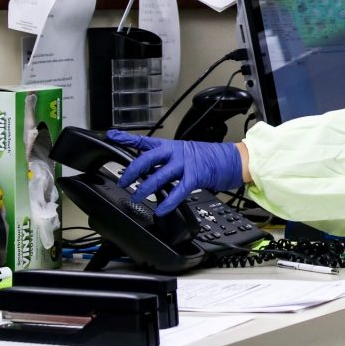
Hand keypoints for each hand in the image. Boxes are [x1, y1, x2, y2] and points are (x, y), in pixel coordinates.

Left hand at [107, 130, 244, 214]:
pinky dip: (168, 202)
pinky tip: (161, 209)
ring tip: (137, 197)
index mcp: (172, 146)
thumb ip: (167, 161)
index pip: (145, 141)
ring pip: (159, 175)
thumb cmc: (209, 158)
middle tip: (123, 181)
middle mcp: (176, 152)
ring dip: (146, 188)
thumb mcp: (185, 154)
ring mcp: (185, 164)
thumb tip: (150, 171)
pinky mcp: (195, 176)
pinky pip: (177, 191)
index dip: (126, 139)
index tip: (111, 136)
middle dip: (132, 170)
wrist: (232, 159)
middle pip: (147, 158)